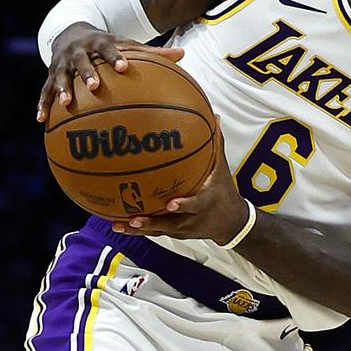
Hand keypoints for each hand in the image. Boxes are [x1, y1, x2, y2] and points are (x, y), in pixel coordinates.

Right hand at [37, 23, 184, 121]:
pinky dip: (43, 104)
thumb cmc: (107, 45)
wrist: (70, 32)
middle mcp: (78, 51)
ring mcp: (62, 64)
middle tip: (95, 87)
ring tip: (66, 104)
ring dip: (63, 90)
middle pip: (82, 62)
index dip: (115, 57)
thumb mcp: (126, 43)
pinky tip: (41, 120)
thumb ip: (153, 52)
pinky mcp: (51, 75)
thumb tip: (183, 54)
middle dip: (87, 73)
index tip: (123, 67)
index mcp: (99, 43)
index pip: (108, 49)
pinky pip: (45, 90)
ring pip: (61, 77)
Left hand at [111, 122, 248, 243]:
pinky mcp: (175, 234)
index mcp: (205, 202)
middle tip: (134, 218)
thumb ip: (216, 145)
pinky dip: (137, 230)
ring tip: (118, 224)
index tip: (170, 204)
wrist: (232, 222)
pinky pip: (155, 232)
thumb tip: (214, 117)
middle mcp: (193, 218)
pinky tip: (118, 225)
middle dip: (152, 222)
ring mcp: (183, 228)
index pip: (195, 205)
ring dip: (138, 229)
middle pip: (170, 223)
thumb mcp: (222, 170)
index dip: (183, 206)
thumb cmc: (224, 192)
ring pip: (159, 230)